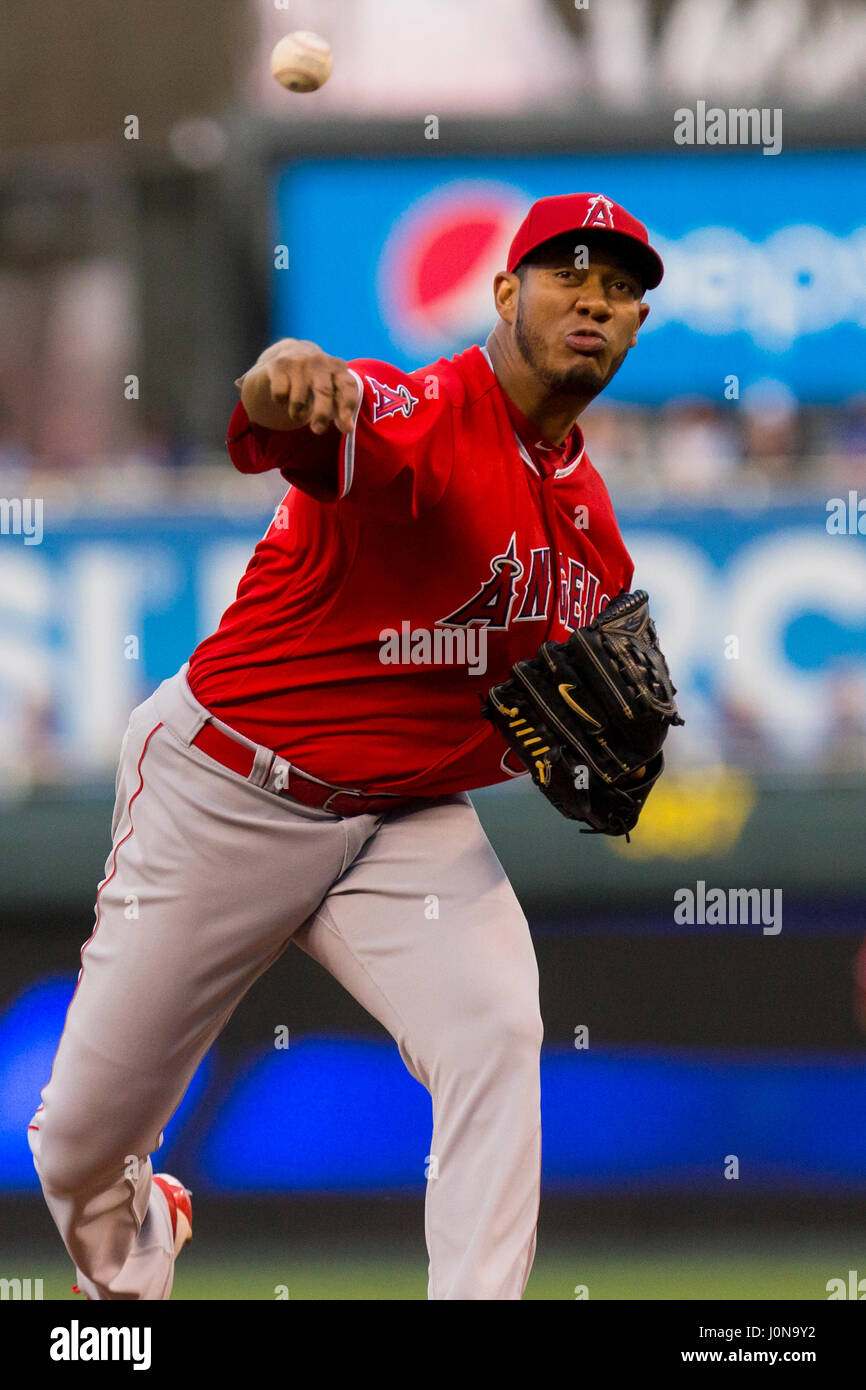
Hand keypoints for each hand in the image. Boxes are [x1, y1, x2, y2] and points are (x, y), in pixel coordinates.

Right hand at [238, 339, 359, 433]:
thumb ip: (341, 410)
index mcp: (338, 367)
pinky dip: (280, 401)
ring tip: (297, 409)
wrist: (286, 354)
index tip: (346, 428)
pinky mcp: (279, 365)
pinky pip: (280, 395)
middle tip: (318, 430)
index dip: (347, 407)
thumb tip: (348, 429)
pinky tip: (284, 393)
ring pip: (298, 400)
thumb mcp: (331, 392)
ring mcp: (299, 361)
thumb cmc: (314, 381)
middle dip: (321, 415)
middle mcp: (320, 361)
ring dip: (296, 413)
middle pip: (324, 392)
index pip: (347, 386)